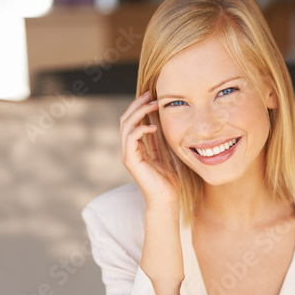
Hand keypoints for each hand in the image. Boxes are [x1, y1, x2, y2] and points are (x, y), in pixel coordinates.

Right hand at [120, 91, 180, 206]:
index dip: (140, 107)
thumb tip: (158, 123)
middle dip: (137, 104)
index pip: (132, 121)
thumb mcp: (164, 154)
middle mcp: (128, 149)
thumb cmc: (168, 180)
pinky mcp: (131, 160)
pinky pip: (131, 137)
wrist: (166, 199)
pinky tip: (154, 126)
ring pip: (126, 125)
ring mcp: (128, 155)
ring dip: (139, 112)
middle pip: (126, 119)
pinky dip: (141, 128)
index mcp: (135, 147)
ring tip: (153, 104)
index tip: (153, 96)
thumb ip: (158, 140)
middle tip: (151, 94)